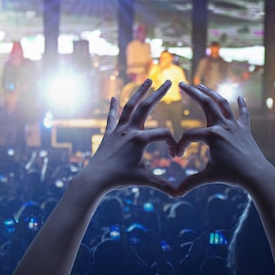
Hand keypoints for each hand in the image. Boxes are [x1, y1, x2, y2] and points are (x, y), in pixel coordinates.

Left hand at [76, 78, 176, 194]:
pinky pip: (112, 117)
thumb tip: (179, 194)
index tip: (174, 157)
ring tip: (147, 80)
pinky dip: (112, 107)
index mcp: (140, 140)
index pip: (163, 134)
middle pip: (147, 107)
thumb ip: (162, 185)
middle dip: (159, 93)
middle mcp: (129, 130)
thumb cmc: (120, 179)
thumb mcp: (144, 180)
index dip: (172, 144)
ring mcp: (118, 130)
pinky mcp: (109, 133)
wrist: (96, 179)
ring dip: (139, 92)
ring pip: (130, 106)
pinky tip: (112, 97)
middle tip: (168, 81)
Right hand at [174, 83, 273, 195]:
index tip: (178, 156)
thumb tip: (174, 193)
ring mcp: (235, 126)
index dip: (180, 145)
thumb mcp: (208, 177)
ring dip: (211, 93)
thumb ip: (190, 182)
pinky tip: (240, 97)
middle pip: (205, 103)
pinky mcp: (245, 129)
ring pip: (222, 103)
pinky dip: (241, 105)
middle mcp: (223, 126)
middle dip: (192, 92)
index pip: (189, 136)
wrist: (257, 175)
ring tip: (201, 85)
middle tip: (182, 83)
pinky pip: (243, 114)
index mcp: (212, 136)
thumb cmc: (232, 175)